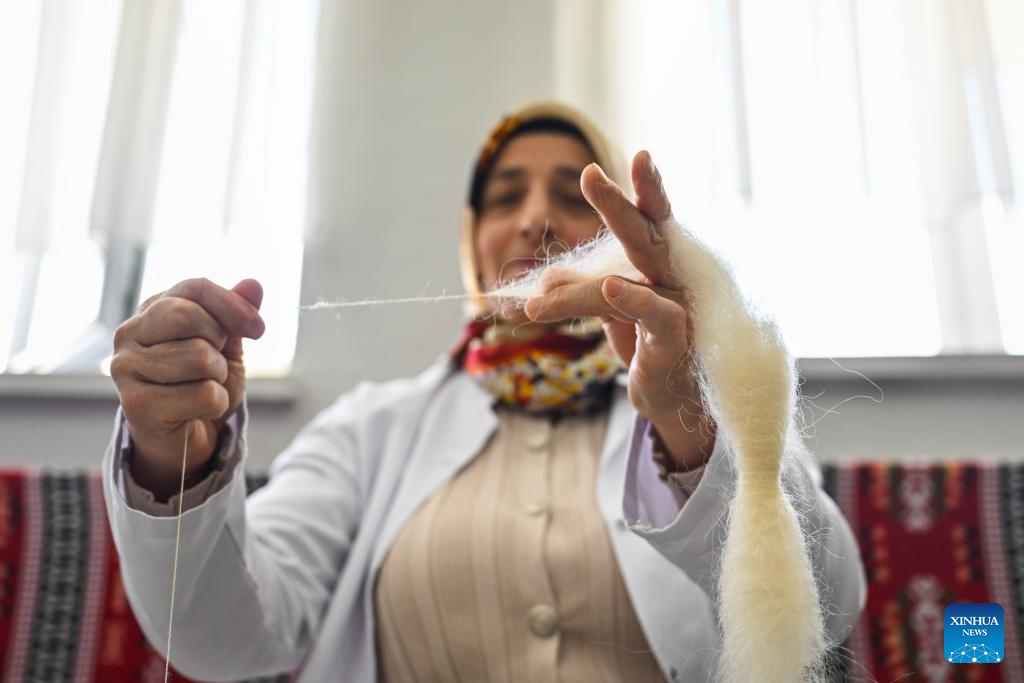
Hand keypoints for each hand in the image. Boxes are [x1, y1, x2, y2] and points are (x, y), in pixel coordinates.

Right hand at [111, 278, 264, 498]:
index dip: (233, 305)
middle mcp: (130, 334)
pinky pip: (202, 394)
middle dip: (218, 341)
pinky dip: (216, 404)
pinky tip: (199, 411)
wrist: (188, 437)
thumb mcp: (226, 345)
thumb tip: (254, 284)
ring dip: (218, 377)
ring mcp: (126, 369)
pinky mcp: (136, 405)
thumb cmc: (202, 384)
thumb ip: (236, 313)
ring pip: (199, 357)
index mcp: (152, 310)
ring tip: (204, 387)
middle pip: (185, 316)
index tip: (257, 329)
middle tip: (217, 362)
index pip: (194, 288)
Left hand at [523, 152, 714, 468]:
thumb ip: (581, 290)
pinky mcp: (677, 336)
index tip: (640, 155)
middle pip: (646, 234)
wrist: (673, 400)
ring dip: (575, 294)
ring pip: (620, 286)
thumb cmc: (648, 347)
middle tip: (590, 174)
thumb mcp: (610, 314)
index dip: (647, 188)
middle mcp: (674, 276)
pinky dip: (633, 299)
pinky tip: (612, 286)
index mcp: (660, 263)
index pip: (653, 219)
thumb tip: (545, 276)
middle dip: (617, 204)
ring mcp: (679, 304)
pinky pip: (656, 313)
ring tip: (536, 305)